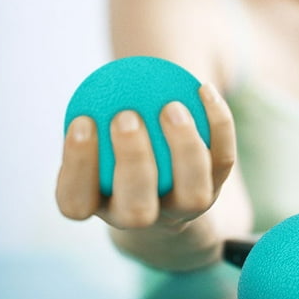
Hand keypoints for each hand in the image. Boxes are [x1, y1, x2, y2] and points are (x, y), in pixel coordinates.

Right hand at [56, 83, 235, 233]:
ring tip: (172, 107)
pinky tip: (204, 90)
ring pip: (192, 195)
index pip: (75, 203)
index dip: (77, 166)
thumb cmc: (117, 147)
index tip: (82, 121)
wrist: (163, 181)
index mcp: (97, 205)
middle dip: (132, 162)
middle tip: (126, 116)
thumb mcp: (97, 136)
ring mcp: (182, 209)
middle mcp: (140, 217)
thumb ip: (96, 118)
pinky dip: (218, 125)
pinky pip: (222, 160)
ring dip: (184, 149)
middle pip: (137, 210)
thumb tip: (100, 81)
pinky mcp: (213, 189)